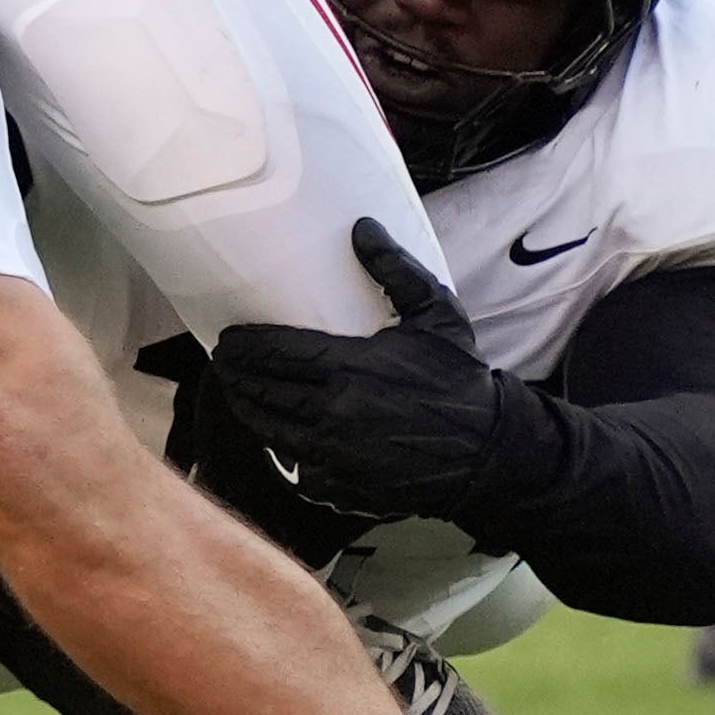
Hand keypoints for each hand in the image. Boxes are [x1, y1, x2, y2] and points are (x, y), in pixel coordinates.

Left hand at [199, 219, 510, 520]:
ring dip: (249, 410)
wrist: (490, 452)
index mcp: (350, 367)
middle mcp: (334, 413)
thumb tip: (361, 228)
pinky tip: (277, 434)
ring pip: (271, 431)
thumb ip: (394, 270)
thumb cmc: (461, 380)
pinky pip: (296, 469)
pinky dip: (282, 451)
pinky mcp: (343, 486)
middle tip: (225, 363)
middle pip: (264, 392)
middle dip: (236, 376)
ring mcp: (336, 455)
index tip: (228, 339)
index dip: (244, 346)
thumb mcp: (436, 315)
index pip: (275, 353)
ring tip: (240, 393)